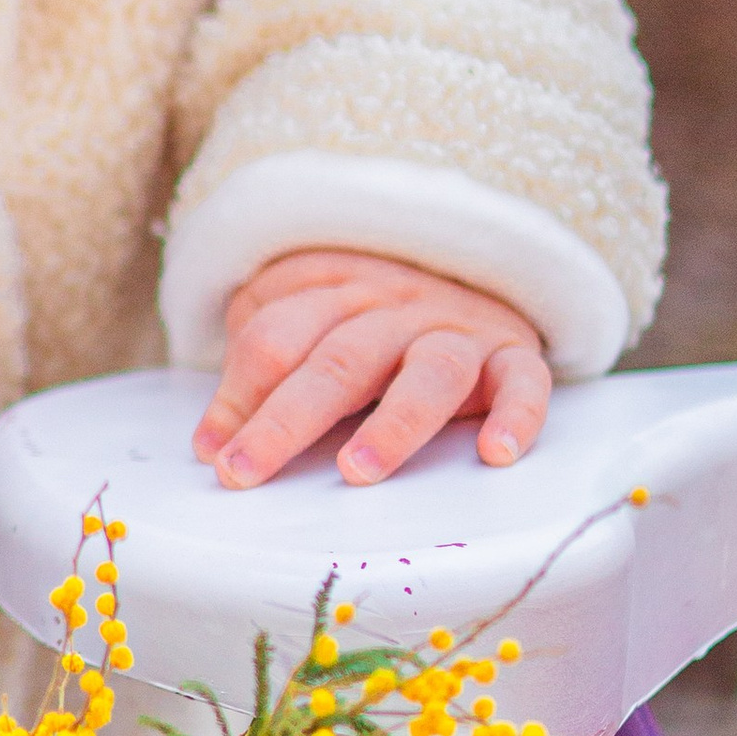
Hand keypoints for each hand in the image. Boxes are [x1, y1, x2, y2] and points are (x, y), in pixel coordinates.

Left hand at [192, 250, 550, 492]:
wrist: (473, 264)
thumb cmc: (368, 319)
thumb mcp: (303, 326)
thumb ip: (257, 376)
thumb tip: (211, 446)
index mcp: (334, 295)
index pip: (278, 338)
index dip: (238, 394)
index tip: (213, 454)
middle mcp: (396, 308)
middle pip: (339, 360)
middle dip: (287, 419)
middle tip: (246, 471)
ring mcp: (458, 330)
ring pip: (430, 370)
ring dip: (394, 422)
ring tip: (358, 470)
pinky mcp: (514, 355)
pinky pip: (524, 381)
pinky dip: (516, 415)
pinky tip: (495, 453)